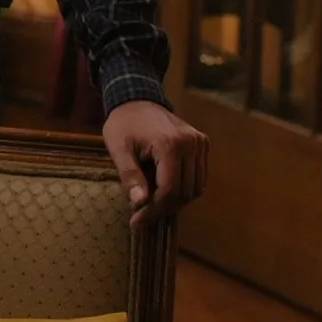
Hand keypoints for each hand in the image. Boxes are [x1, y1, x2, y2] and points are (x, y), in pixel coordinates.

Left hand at [103, 100, 207, 228]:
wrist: (137, 99)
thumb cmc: (123, 124)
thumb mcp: (118, 149)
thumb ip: (129, 175)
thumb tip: (139, 204)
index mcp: (170, 143)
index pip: (168, 189)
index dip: (153, 210)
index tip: (136, 222)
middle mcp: (192, 143)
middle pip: (184, 192)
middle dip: (163, 209)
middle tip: (141, 217)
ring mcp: (201, 143)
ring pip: (195, 188)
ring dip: (174, 202)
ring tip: (150, 203)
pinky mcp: (203, 144)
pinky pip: (198, 178)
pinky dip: (183, 189)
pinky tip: (162, 190)